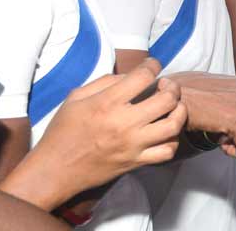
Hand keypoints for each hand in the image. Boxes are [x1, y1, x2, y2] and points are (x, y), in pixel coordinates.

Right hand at [28, 58, 185, 198]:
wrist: (55, 170)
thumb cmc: (62, 131)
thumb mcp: (75, 97)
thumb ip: (104, 82)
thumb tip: (131, 76)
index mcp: (107, 103)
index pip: (143, 77)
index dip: (153, 65)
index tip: (153, 65)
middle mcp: (124, 123)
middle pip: (166, 99)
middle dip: (172, 87)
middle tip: (166, 86)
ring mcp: (133, 145)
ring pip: (173, 126)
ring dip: (179, 111)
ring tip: (173, 106)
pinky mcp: (136, 162)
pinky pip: (167, 151)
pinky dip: (173, 139)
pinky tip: (165, 131)